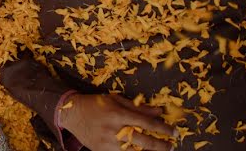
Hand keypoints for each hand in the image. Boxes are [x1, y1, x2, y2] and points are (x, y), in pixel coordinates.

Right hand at [59, 93, 175, 150]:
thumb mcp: (115, 100)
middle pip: (143, 141)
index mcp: (118, 113)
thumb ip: (138, 107)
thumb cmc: (95, 104)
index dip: (163, 129)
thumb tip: (159, 111)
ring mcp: (107, 143)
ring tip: (159, 150)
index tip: (173, 132)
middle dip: (161, 145)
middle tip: (171, 145)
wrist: (72, 113)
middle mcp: (114, 129)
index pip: (146, 123)